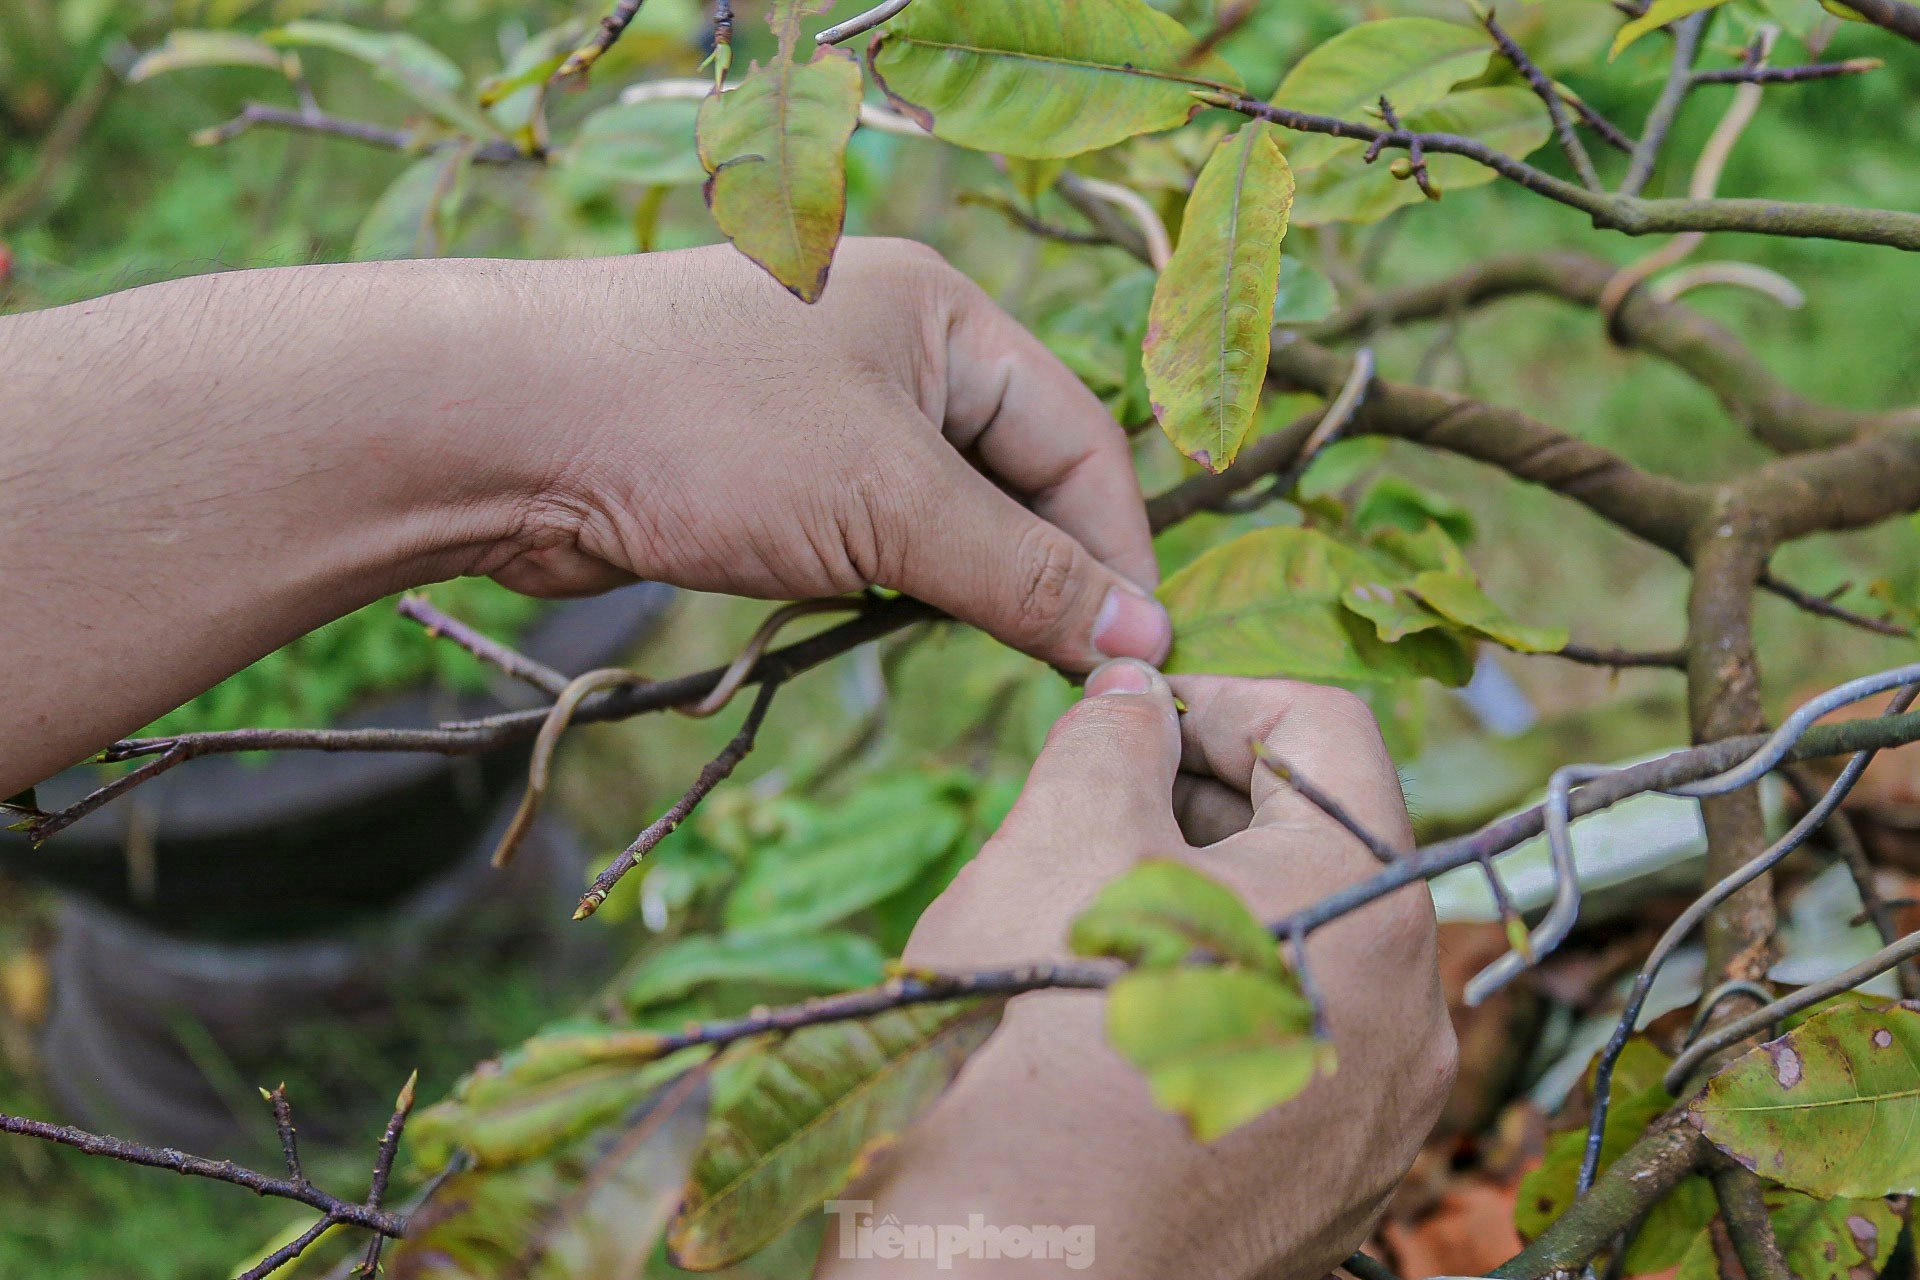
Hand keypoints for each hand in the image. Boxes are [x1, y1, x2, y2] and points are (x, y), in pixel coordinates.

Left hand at [0, 239, 1165, 792]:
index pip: (1078, 439)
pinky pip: (866, 532)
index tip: (1140, 657)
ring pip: (938, 513)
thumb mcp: (891, 505)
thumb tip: (1143, 642)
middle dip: (1043, 572)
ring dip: (966, 586)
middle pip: (1014, 475)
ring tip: (993, 658)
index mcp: (943, 313)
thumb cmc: (708, 429)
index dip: (1116, 551)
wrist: (501, 427)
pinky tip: (893, 627)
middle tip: (1075, 677)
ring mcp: (821, 407)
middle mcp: (890, 345)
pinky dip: (892, 584)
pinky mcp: (764, 469)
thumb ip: (1023, 574)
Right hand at [820, 663, 1455, 1278]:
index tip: (1124, 716)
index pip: (1322, 726)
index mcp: (1369, 901)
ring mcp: (1374, 1117)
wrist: (1012, 1267)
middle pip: (1318, 846)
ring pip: (1299, 959)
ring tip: (1091, 927)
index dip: (1212, 694)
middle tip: (1089, 815)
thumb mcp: (1060, 837)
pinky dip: (1216, 1014)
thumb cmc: (1037, 1034)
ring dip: (1205, 912)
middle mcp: (1409, 1014)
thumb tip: (1132, 690)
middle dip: (1201, 806)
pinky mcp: (1328, 1191)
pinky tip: (1114, 1035)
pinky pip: (1286, 1059)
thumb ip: (1111, 735)